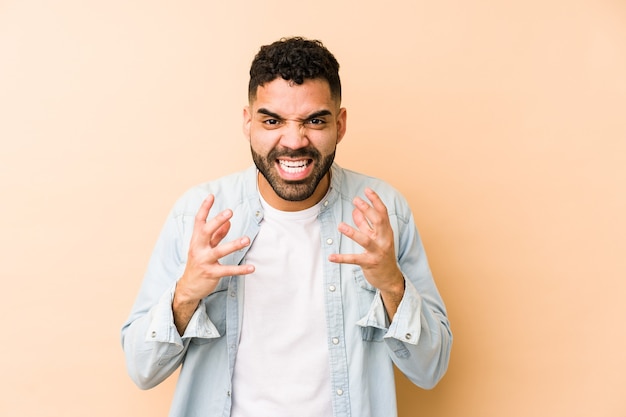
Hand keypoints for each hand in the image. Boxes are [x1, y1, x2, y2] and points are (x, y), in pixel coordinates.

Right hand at [173, 194, 254, 333]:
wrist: (188, 287)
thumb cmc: (199, 263)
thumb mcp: (205, 247)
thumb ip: (217, 235)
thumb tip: (229, 222)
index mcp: (196, 240)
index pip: (199, 221)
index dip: (204, 208)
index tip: (211, 196)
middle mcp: (198, 248)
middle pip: (206, 231)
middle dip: (217, 221)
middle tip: (230, 212)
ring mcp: (204, 261)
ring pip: (219, 251)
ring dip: (234, 244)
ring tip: (247, 239)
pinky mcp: (211, 274)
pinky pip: (227, 270)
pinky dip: (240, 269)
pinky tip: (252, 268)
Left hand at [328, 188, 404, 317]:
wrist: (390, 278)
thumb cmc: (381, 254)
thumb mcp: (374, 237)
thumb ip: (365, 224)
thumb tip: (355, 210)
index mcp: (386, 231)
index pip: (383, 213)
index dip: (376, 200)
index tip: (367, 190)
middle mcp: (384, 240)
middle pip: (378, 221)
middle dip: (367, 210)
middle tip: (356, 200)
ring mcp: (378, 252)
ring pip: (365, 240)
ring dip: (353, 232)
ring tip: (340, 226)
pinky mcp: (370, 264)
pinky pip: (355, 259)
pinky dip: (342, 258)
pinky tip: (331, 257)